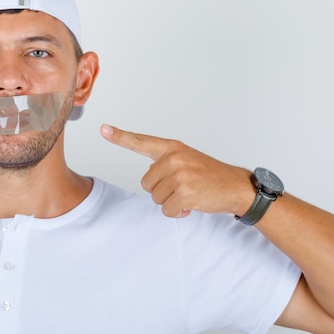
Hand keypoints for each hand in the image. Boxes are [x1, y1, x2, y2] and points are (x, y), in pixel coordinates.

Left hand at [100, 124, 252, 217]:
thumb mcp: (187, 160)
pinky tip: (192, 205)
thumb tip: (149, 174)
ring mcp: (180, 175)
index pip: (141, 141)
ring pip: (156, 198)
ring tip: (190, 194)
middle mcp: (174, 158)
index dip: (120, 136)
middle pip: (146, 183)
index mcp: (172, 148)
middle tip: (183, 187)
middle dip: (162, 191)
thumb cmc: (210, 176)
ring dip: (171, 202)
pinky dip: (178, 212)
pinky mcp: (185, 192)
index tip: (103, 129)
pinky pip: (167, 210)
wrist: (237, 187)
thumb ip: (165, 163)